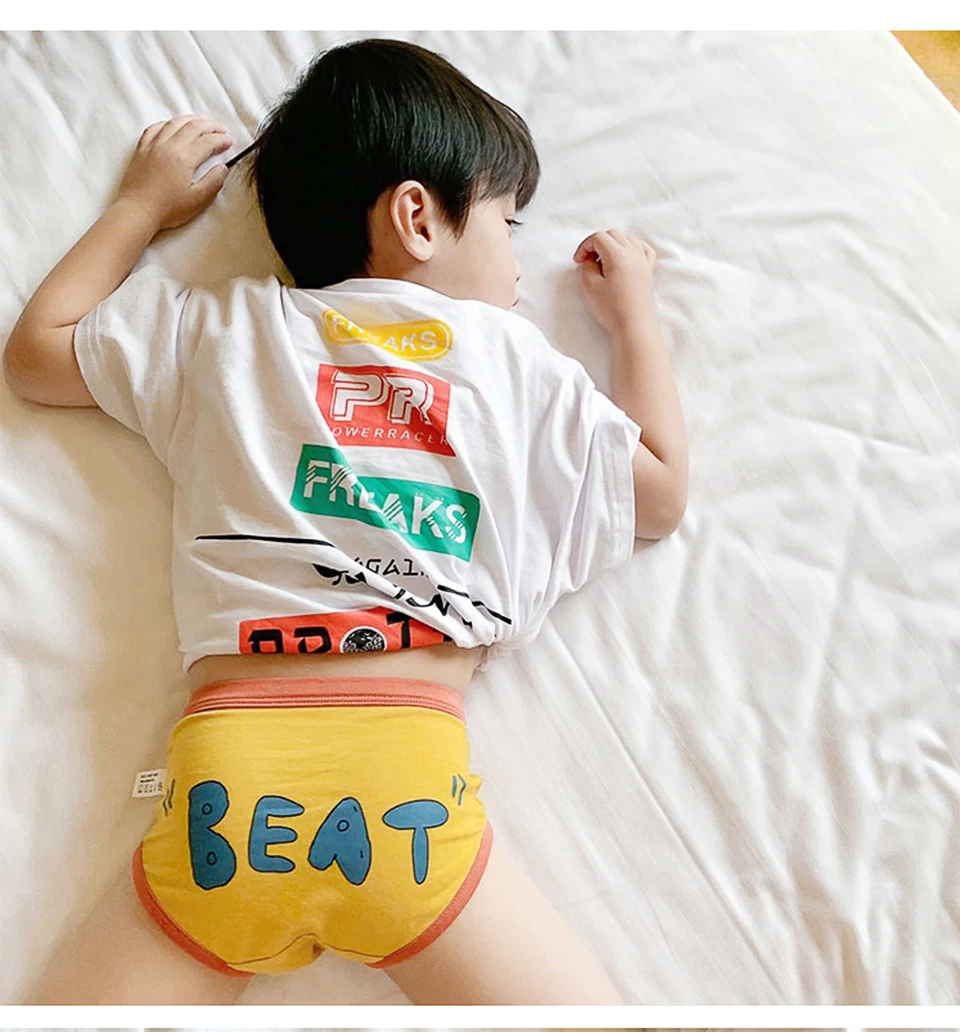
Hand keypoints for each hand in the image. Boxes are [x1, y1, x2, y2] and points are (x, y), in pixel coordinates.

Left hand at [116, 115, 232, 230]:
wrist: (137, 211)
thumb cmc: (168, 209)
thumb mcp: (197, 200)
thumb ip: (213, 182)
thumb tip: (223, 168)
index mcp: (184, 158)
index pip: (207, 141)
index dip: (221, 139)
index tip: (229, 142)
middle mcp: (169, 146)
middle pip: (193, 126)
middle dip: (210, 125)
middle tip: (221, 129)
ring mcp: (153, 145)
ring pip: (175, 122)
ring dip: (191, 119)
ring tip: (202, 121)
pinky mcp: (142, 149)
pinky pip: (155, 128)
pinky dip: (168, 123)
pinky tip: (173, 125)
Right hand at [572, 229, 657, 336]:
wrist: (634, 327)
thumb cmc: (612, 309)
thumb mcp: (589, 286)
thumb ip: (586, 267)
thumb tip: (590, 260)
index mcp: (618, 254)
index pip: (598, 237)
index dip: (584, 246)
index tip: (578, 261)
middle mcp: (633, 253)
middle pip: (612, 235)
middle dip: (597, 244)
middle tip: (588, 261)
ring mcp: (643, 261)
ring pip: (627, 238)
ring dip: (612, 245)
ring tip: (604, 262)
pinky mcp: (648, 271)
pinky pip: (643, 248)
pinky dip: (632, 247)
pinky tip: (625, 256)